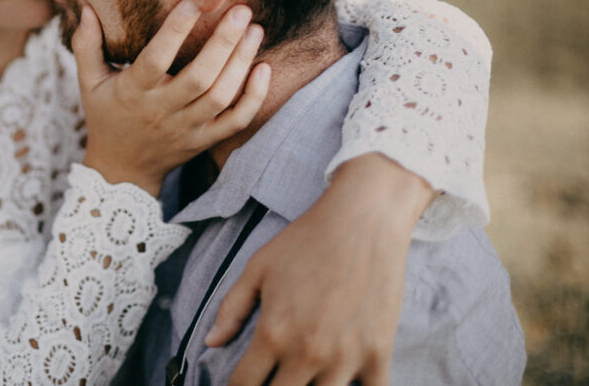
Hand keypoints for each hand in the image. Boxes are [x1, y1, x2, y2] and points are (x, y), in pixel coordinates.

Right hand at [74, 0, 270, 195]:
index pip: (155, 60)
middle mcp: (162, 111)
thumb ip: (86, 45)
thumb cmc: (106, 116)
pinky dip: (254, 97)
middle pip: (199, 78)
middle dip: (223, 43)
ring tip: (254, 30)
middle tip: (240, 11)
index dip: (174, 31)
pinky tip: (264, 69)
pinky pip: (236, 121)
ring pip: (221, 96)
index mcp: (133, 92)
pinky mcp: (206, 140)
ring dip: (241, 63)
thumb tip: (85, 7)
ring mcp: (188, 128)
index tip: (193, 3)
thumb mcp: (89, 83)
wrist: (123, 170)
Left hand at [204, 153, 436, 385]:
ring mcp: (346, 357)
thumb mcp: (258, 267)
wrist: (362, 219)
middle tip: (273, 378)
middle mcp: (307, 352)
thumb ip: (231, 308)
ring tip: (307, 378)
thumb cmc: (306, 240)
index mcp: (273, 332)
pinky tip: (348, 384)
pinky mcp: (379, 353)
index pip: (244, 385)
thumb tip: (210, 342)